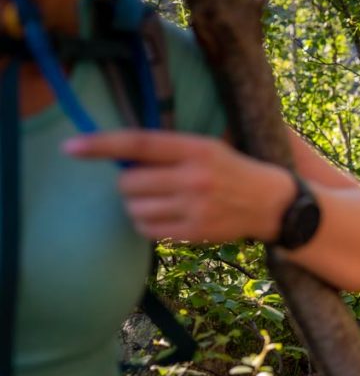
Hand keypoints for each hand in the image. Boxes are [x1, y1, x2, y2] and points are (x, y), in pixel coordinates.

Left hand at [63, 129, 293, 242]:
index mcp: (198, 149)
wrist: (274, 204)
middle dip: (128, 183)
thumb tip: (121, 156)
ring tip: (158, 200)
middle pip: (130, 182)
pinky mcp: (195, 232)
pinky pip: (148, 230)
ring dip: (136, 205)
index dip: (102, 144)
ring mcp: (195, 208)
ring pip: (135, 209)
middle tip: (145, 182)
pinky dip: (147, 224)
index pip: (140, 143)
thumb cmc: (234, 170)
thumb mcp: (209, 148)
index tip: (71, 147)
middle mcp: (195, 177)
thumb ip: (170, 150)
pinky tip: (165, 216)